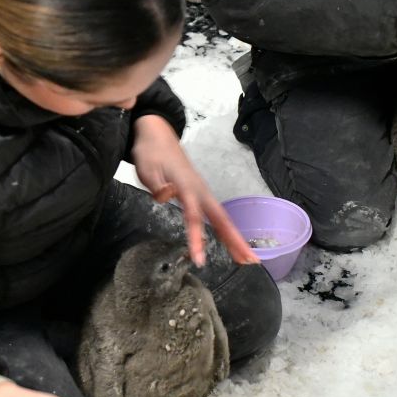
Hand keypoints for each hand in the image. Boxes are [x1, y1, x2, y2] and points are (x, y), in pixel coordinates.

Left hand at [131, 115, 259, 266]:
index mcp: (186, 187)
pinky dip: (227, 230)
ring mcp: (203, 192)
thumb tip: (168, 195)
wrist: (158, 135)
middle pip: (221, 219)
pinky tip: (232, 243)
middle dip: (235, 240)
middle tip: (250, 261)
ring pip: (222, 218)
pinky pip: (217, 215)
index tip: (200, 260)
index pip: (193, 217)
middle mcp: (200, 191)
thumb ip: (157, 185)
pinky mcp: (202, 194)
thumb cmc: (151, 153)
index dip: (197, 238)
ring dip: (235, 238)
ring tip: (247, 258)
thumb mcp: (146, 167)